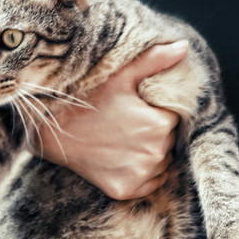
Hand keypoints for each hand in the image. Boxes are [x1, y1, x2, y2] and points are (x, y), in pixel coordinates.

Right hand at [31, 41, 188, 199]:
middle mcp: (154, 153)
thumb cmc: (89, 99)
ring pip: (160, 162)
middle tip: (126, 121)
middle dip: (154, 132)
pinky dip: (140, 173)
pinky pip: (149, 183)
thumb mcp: (122, 75)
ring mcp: (140, 175)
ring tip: (122, 139)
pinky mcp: (125, 191)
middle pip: (168, 140)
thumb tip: (183, 47)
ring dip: (149, 153)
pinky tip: (121, 158)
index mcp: (159, 124)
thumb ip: (155, 60)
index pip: (172, 118)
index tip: (136, 108)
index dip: (155, 111)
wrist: (55, 130)